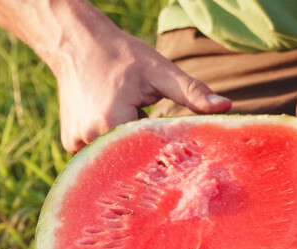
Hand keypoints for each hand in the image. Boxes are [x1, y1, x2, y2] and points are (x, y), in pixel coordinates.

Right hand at [53, 29, 230, 151]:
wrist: (75, 44)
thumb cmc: (121, 54)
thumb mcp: (159, 71)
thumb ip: (192, 92)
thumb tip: (227, 106)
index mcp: (112, 121)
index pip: (149, 153)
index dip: (165, 153)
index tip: (177, 151)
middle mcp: (90, 136)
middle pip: (131, 157)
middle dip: (145, 147)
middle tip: (150, 126)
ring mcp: (76, 141)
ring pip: (114, 157)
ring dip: (126, 144)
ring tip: (124, 115)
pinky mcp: (69, 142)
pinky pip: (97, 153)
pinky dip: (108, 143)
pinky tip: (108, 120)